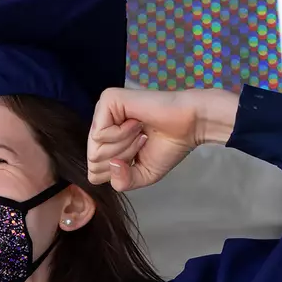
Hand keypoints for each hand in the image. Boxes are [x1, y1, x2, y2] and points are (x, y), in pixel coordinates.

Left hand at [86, 88, 239, 192]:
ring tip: (141, 131)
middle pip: (93, 162)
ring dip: (124, 146)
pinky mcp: (108, 99)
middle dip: (122, 158)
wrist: (188, 126)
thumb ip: (121, 182)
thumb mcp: (140, 176)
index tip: (139, 154)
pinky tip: (136, 123)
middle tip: (142, 141)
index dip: (120, 172)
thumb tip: (112, 165)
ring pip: (95, 149)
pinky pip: (100, 134)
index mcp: (105, 141)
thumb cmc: (167, 147)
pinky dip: (122, 136)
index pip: (94, 173)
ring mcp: (102, 110)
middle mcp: (101, 124)